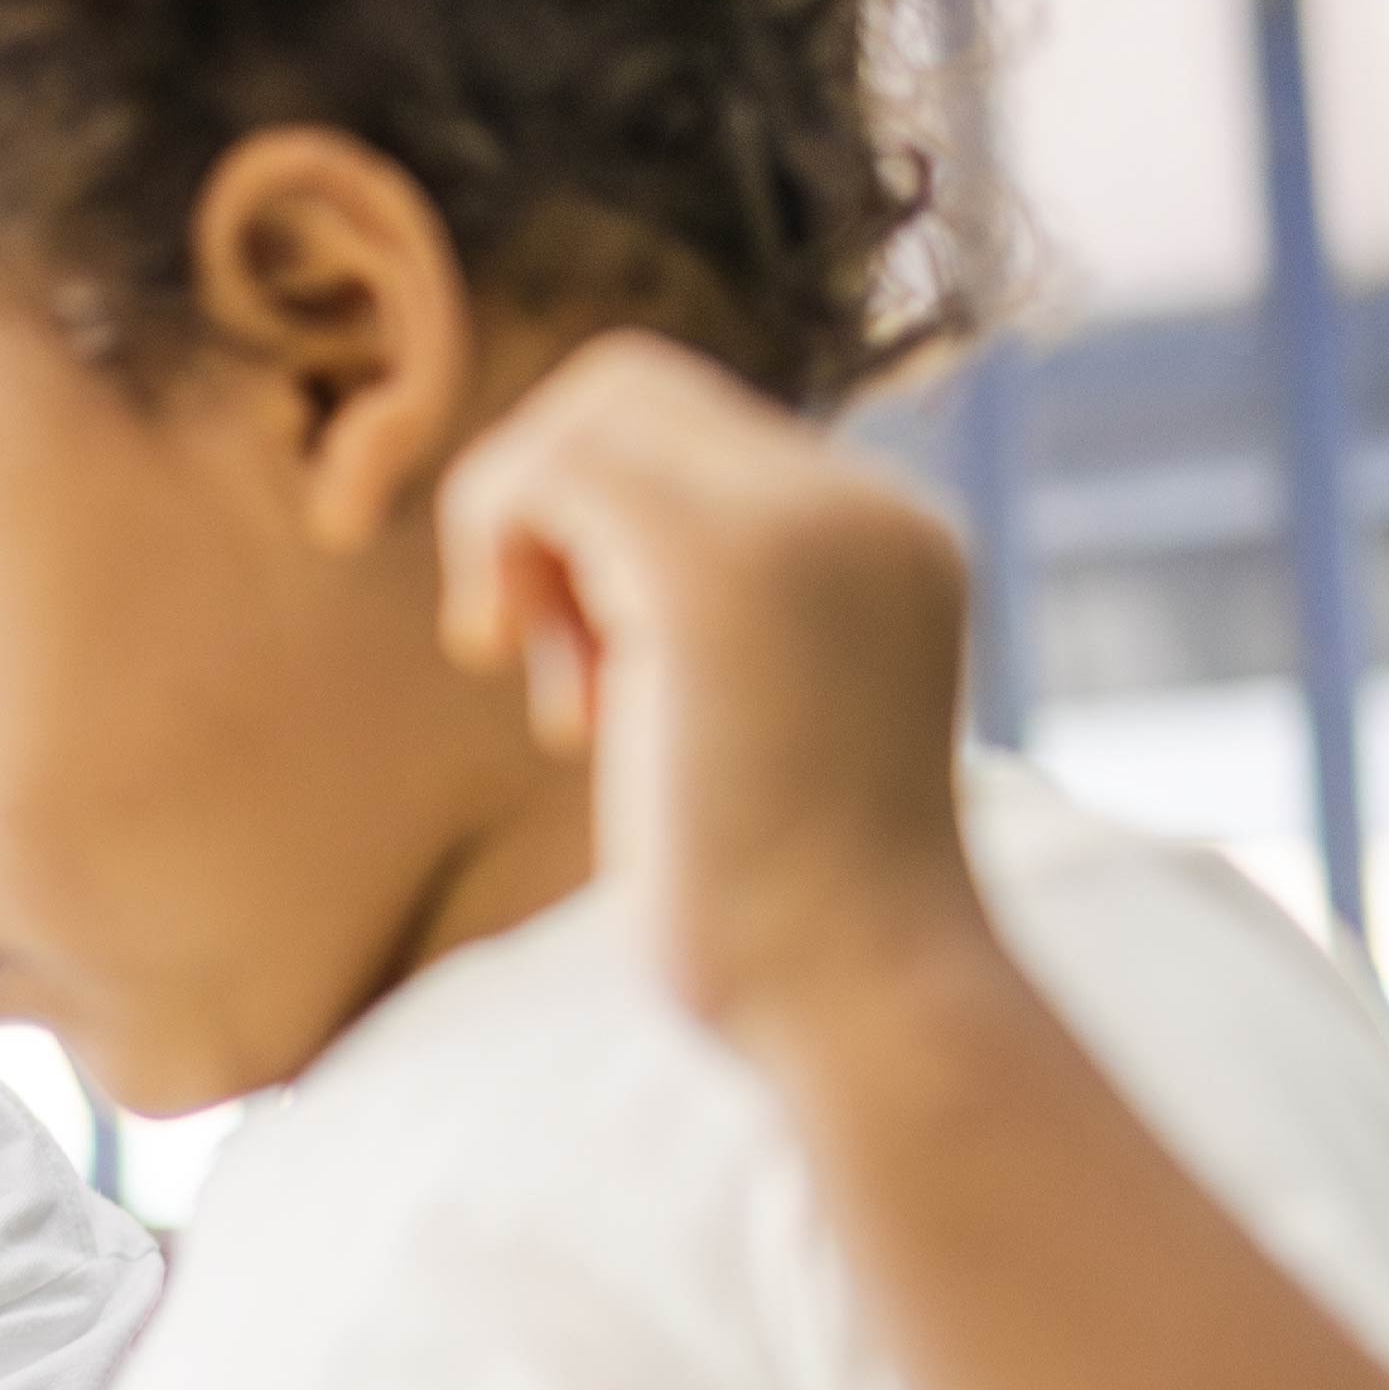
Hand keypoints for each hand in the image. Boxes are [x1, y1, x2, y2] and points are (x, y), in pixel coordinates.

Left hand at [433, 330, 994, 1063]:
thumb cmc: (795, 917)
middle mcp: (864, 506)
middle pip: (625, 390)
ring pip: (583, 416)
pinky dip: (499, 552)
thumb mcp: (765, 724)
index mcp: (889, 536)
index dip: (590, 521)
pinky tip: (538, 686)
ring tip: (567, 698)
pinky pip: (549, 470)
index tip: (586, 668)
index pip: (689, 424)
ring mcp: (801, 528)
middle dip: (543, 509)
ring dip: (522, 543)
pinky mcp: (716, 574)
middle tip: (547, 665)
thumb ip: (706, 626)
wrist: (864, 1000)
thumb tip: (570, 561)